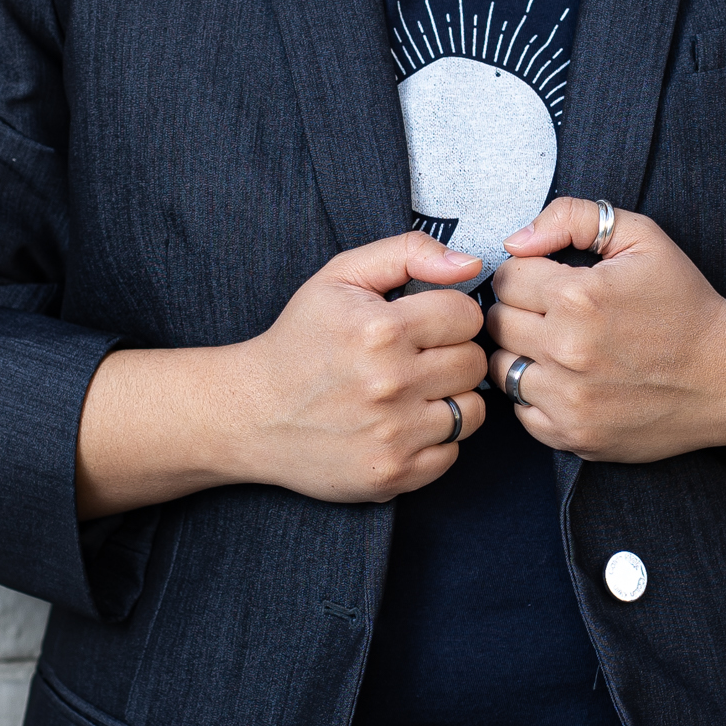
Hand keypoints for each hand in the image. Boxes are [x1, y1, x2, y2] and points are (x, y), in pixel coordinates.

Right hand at [234, 229, 488, 500]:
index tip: (425, 324)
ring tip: (413, 393)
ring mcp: (393, 434)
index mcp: (381, 329)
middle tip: (417, 359)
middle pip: (474, 363)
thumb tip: (471, 265)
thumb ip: (409, 252)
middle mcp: (390, 384)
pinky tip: (402, 426)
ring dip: (449, 399)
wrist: (251, 413)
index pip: (467, 315)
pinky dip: (434, 441)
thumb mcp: (341, 276)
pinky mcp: (392, 473)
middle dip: (452, 355)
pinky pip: (452, 453)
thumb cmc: (300, 340)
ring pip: (470, 411)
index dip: (449, 316)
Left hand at [484, 197, 725, 476]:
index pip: (506, 277)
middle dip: (520, 310)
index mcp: (577, 296)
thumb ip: (573, 217)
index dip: (526, 273)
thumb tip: (517, 241)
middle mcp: (565, 350)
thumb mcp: (641, 237)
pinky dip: (535, 394)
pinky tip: (567, 379)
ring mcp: (567, 398)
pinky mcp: (572, 434)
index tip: (550, 281)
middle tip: (554, 313)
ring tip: (558, 346)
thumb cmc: (685, 304)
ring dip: (521, 353)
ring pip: (501, 367)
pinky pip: (520, 411)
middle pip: (496, 322)